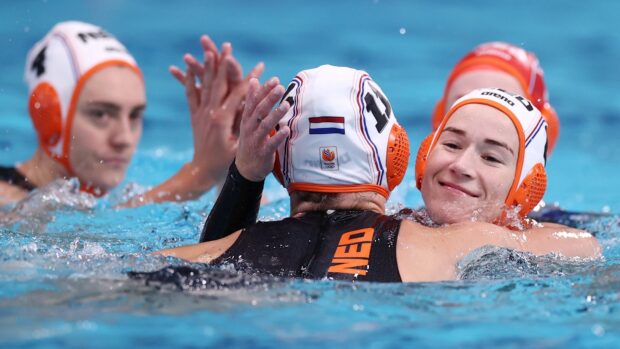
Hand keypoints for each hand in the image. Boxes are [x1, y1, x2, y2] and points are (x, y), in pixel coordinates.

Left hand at [169, 35, 263, 187]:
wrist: (203, 170)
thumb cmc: (225, 162)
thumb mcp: (239, 147)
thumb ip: (245, 129)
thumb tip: (259, 116)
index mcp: (223, 119)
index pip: (238, 94)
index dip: (250, 80)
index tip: (260, 68)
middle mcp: (210, 113)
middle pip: (218, 83)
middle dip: (223, 64)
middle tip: (227, 47)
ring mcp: (200, 113)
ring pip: (204, 85)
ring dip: (207, 67)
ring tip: (209, 51)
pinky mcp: (194, 116)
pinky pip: (191, 94)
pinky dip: (190, 80)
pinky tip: (189, 69)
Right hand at [235, 77, 290, 181]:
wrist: (245, 168)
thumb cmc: (250, 139)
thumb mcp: (248, 120)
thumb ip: (253, 101)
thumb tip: (254, 80)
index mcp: (247, 118)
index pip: (254, 101)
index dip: (264, 90)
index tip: (275, 80)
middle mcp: (250, 128)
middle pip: (259, 111)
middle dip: (269, 98)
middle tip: (280, 87)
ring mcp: (256, 140)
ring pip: (265, 126)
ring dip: (276, 114)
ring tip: (286, 105)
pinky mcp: (263, 152)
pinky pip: (271, 144)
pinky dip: (278, 137)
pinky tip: (286, 130)